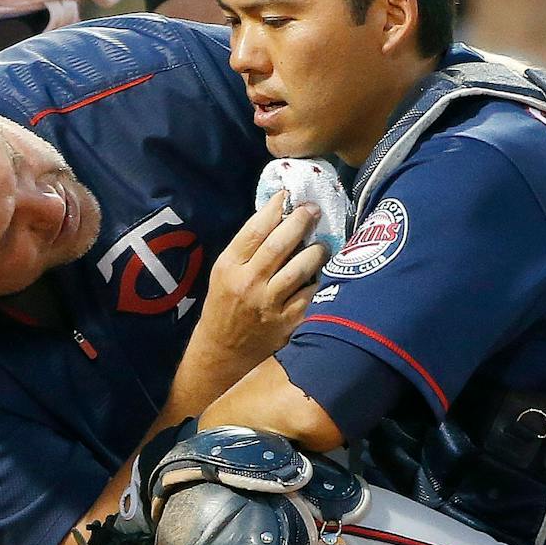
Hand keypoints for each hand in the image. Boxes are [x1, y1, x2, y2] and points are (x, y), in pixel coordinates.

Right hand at [187, 192, 329, 375]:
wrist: (223, 350)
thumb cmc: (225, 304)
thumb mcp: (224, 272)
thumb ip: (247, 248)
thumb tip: (278, 216)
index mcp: (229, 267)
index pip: (254, 230)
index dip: (274, 208)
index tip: (288, 195)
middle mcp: (248, 284)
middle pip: (280, 244)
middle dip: (301, 221)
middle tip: (314, 209)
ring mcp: (269, 304)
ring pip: (301, 268)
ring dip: (316, 250)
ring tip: (322, 244)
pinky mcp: (287, 321)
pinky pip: (310, 293)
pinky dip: (318, 280)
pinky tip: (320, 274)